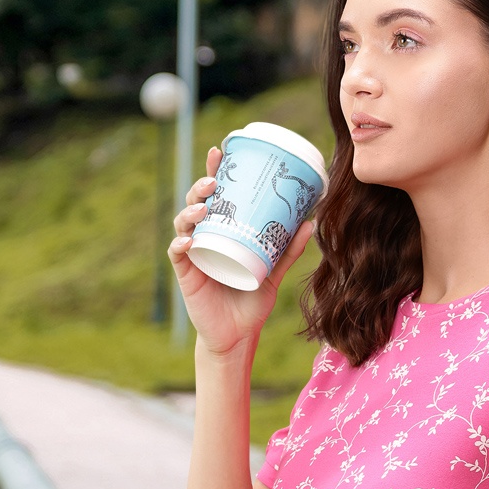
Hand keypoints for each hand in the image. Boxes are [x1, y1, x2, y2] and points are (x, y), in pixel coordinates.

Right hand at [169, 145, 314, 358]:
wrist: (237, 336)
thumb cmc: (251, 301)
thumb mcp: (273, 272)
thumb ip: (288, 250)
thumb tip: (310, 222)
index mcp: (223, 232)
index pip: (216, 196)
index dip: (213, 172)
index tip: (220, 152)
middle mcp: (204, 238)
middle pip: (196, 203)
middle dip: (200, 186)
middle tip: (212, 180)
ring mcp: (193, 255)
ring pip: (183, 224)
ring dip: (190, 211)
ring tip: (203, 207)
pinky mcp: (186, 274)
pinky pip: (178, 254)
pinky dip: (181, 245)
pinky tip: (188, 241)